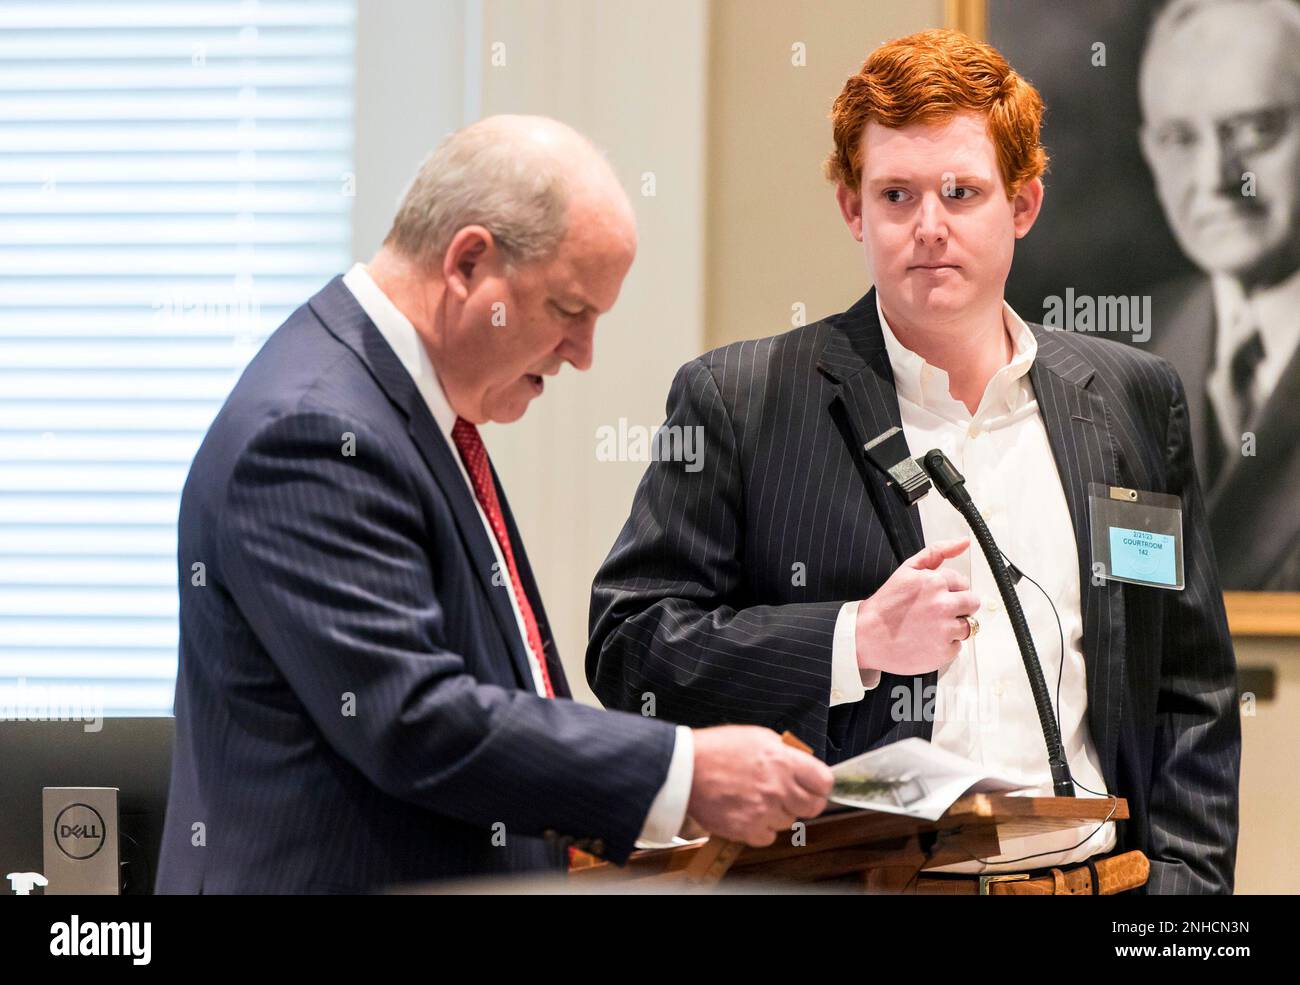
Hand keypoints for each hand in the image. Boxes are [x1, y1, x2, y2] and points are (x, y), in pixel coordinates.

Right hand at [686, 726, 832, 846]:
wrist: (685, 768)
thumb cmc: (716, 749)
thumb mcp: (757, 736)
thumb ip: (783, 751)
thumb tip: (800, 762)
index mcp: (783, 761)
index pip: (824, 781)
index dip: (820, 785)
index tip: (814, 786)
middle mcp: (778, 787)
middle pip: (812, 807)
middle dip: (804, 802)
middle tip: (790, 797)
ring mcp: (763, 811)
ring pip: (789, 822)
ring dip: (778, 813)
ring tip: (757, 799)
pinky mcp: (747, 829)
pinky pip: (768, 837)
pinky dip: (760, 829)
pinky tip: (748, 813)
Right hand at [856, 537, 980, 676]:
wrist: (866, 636)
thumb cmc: (886, 605)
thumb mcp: (907, 569)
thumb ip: (937, 552)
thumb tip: (964, 542)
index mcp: (935, 582)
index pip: (963, 583)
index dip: (949, 590)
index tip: (934, 597)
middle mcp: (943, 605)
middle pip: (972, 603)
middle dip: (958, 606)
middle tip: (935, 612)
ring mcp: (945, 630)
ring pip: (969, 625)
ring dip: (954, 627)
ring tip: (931, 628)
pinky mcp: (944, 651)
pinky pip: (958, 646)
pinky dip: (946, 646)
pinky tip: (928, 641)